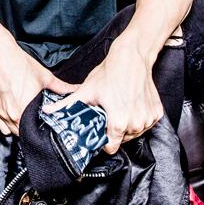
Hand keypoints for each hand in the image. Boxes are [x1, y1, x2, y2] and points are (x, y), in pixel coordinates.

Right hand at [0, 36, 75, 135]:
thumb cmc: (17, 63)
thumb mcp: (43, 76)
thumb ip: (60, 87)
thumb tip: (74, 89)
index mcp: (23, 110)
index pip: (33, 131)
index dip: (39, 129)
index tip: (43, 124)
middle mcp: (10, 114)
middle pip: (21, 132)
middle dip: (29, 128)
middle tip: (35, 120)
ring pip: (9, 130)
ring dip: (17, 127)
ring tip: (23, 117)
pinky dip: (6, 122)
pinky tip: (12, 113)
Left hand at [45, 39, 162, 154]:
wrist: (133, 56)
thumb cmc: (110, 73)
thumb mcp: (87, 91)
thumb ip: (67, 105)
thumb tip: (47, 111)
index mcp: (119, 123)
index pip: (111, 147)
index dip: (103, 140)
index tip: (100, 130)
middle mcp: (136, 124)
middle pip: (122, 140)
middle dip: (114, 130)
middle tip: (109, 114)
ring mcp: (148, 119)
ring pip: (135, 132)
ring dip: (127, 124)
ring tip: (120, 107)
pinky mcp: (157, 113)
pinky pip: (146, 123)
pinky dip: (139, 117)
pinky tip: (131, 104)